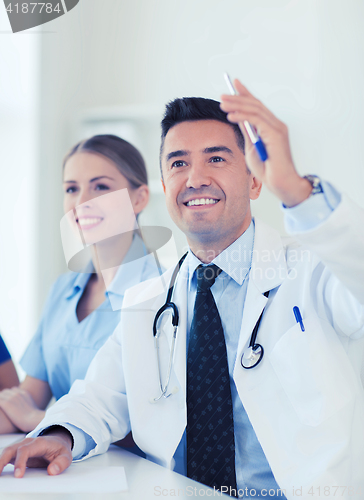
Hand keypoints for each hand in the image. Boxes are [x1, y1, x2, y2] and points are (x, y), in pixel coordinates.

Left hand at [0, 388, 44, 431]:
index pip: (13, 389)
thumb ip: (26, 403)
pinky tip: (0, 410)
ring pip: (0, 395)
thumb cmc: (33, 418)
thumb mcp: (32, 406)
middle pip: (5, 391)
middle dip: (3, 397)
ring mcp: (11, 398)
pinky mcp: (6, 404)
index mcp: (24, 393)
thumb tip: (24, 409)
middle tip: (3, 406)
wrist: (33, 419)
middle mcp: (17, 393)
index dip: (10, 395)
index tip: (9, 401)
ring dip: (0, 400)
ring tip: (1, 407)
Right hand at [0, 434, 71, 477]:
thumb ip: (61, 463)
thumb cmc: (60, 449)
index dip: (20, 462)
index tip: (18, 475)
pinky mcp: (18, 453)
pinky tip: (0, 472)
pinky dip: (1, 463)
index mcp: (39, 443)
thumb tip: (52, 471)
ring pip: (6, 452)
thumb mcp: (66, 455)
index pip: (25, 450)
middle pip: (11, 449)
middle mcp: (28, 443)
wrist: (57, 441)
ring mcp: (21, 447)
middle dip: (2, 461)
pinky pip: (6, 457)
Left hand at [220, 79, 311, 206]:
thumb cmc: (268, 170)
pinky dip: (242, 116)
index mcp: (271, 127)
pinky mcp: (275, 134)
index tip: (234, 84)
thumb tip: (239, 120)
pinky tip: (231, 116)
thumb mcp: (252, 148)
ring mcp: (277, 128)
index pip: (257, 105)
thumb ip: (248, 133)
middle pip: (255, 104)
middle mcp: (276, 124)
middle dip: (238, 97)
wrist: (280, 183)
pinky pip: (256, 120)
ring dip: (237, 105)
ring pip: (255, 109)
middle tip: (222, 95)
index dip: (246, 93)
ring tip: (223, 104)